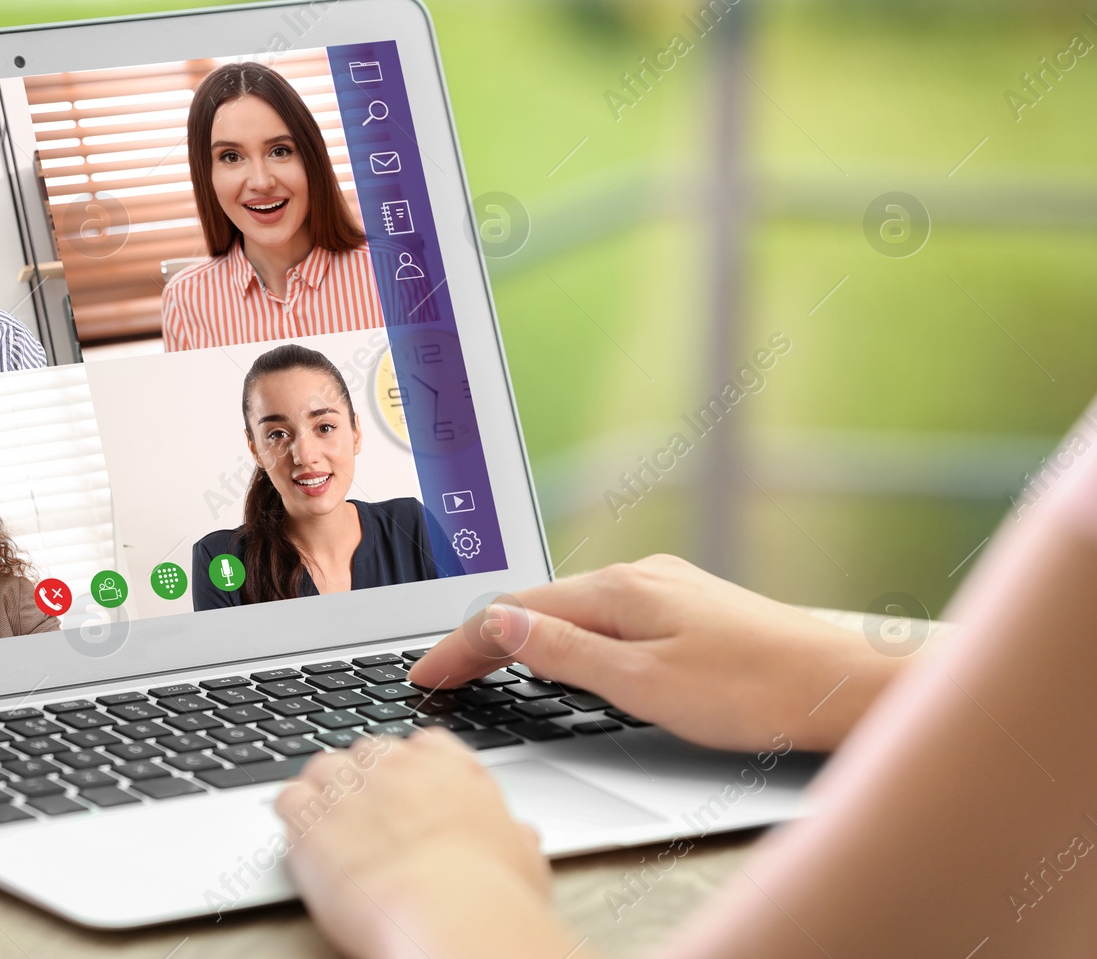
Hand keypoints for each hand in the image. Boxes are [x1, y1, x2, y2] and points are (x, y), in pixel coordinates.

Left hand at [277, 730, 576, 958]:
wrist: (449, 914)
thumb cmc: (491, 896)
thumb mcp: (523, 859)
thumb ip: (512, 837)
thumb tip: (520, 837)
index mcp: (451, 768)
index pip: (422, 744)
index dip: (410, 771)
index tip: (408, 794)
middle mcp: (397, 767)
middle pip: (368, 752)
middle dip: (365, 780)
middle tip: (368, 820)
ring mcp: (349, 786)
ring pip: (323, 769)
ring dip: (324, 793)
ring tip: (332, 829)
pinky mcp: (309, 817)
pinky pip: (288, 799)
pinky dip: (292, 816)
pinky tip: (303, 840)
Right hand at [408, 554, 905, 751]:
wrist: (844, 686)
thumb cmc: (755, 692)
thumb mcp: (644, 685)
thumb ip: (566, 653)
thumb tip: (501, 622)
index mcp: (618, 590)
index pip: (514, 611)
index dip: (461, 647)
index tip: (424, 676)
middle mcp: (638, 576)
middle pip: (537, 602)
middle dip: (481, 638)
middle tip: (440, 677)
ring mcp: (666, 588)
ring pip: (572, 608)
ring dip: (522, 635)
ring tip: (483, 666)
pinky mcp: (688, 608)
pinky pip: (605, 615)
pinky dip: (565, 635)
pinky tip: (562, 655)